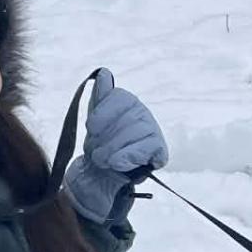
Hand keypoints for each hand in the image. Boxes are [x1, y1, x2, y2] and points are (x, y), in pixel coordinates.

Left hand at [64, 68, 166, 223]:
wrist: (102, 176)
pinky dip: (129, 157)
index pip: (119, 98)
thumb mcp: (94, 122)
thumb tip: (104, 74)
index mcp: (126, 101)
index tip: (91, 128)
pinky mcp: (159, 151)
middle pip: (126, 118)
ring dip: (113, 150)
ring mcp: (152, 131)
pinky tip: (116, 163)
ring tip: (103, 160)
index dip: (103, 113)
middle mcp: (142, 112)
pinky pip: (148, 149)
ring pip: (135, 133)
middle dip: (106, 138)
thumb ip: (99, 98)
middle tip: (95, 152)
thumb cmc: (99, 146)